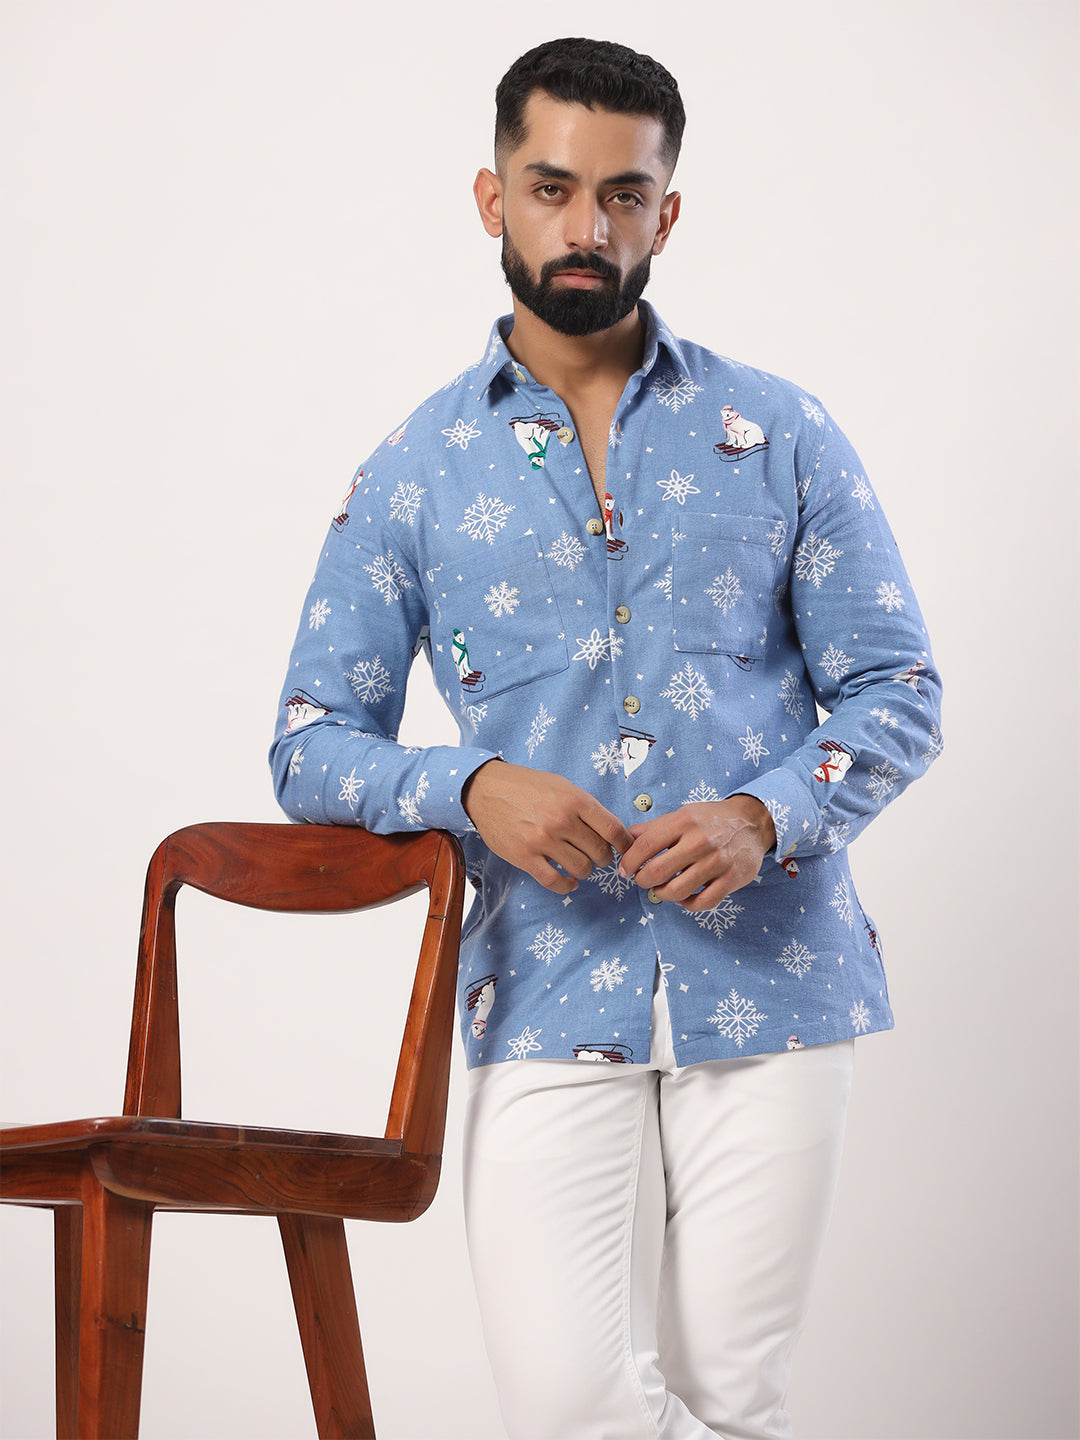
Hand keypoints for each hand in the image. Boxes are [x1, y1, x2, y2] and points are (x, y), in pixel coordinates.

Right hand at [462, 760, 633, 893]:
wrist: (487, 789)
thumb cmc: (527, 786)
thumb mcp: (562, 786)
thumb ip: (586, 807)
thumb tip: (611, 831)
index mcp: (575, 800)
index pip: (613, 829)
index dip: (625, 844)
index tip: (626, 849)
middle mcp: (562, 821)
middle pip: (600, 853)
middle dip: (603, 858)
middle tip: (596, 855)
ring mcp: (543, 841)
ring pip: (582, 869)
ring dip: (585, 870)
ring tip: (579, 863)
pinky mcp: (525, 857)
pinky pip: (555, 882)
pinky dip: (567, 886)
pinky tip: (569, 881)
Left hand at [617, 796, 776, 909]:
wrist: (752, 822)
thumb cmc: (712, 819)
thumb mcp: (682, 814)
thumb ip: (654, 828)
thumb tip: (626, 838)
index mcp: (684, 822)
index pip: (646, 845)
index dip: (630, 862)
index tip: (625, 870)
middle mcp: (701, 841)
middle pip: (658, 871)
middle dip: (643, 880)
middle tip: (642, 880)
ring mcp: (718, 862)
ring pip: (678, 891)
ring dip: (662, 894)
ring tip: (660, 889)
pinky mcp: (731, 879)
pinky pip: (702, 902)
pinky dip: (687, 904)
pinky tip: (682, 897)